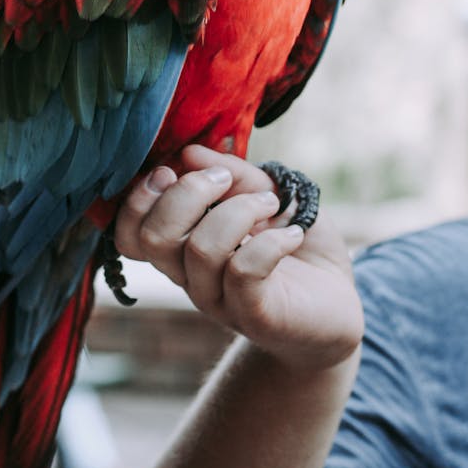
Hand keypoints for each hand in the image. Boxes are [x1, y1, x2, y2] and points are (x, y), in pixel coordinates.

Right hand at [115, 145, 362, 372]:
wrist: (338, 303)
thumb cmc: (296, 243)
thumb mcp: (266, 192)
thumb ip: (231, 172)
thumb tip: (189, 151)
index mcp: (183, 248)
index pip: (129, 233)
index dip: (141, 196)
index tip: (176, 169)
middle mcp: (192, 278)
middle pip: (154, 238)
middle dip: (188, 193)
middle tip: (227, 181)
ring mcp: (222, 301)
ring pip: (199, 250)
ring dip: (239, 211)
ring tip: (271, 204)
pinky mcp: (257, 316)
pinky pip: (244, 273)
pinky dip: (271, 242)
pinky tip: (294, 235)